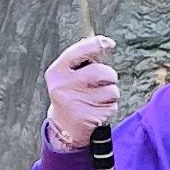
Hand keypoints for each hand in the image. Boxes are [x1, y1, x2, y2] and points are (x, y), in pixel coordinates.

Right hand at [44, 34, 118, 153]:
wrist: (63, 126)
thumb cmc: (71, 92)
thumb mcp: (68, 74)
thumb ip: (83, 59)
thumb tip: (105, 43)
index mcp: (57, 72)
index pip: (79, 51)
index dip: (97, 44)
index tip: (109, 43)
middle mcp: (63, 86)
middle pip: (103, 72)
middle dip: (110, 75)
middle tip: (104, 81)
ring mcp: (76, 103)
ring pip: (112, 90)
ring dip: (111, 94)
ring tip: (97, 98)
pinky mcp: (89, 117)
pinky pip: (113, 106)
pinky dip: (109, 107)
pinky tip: (96, 109)